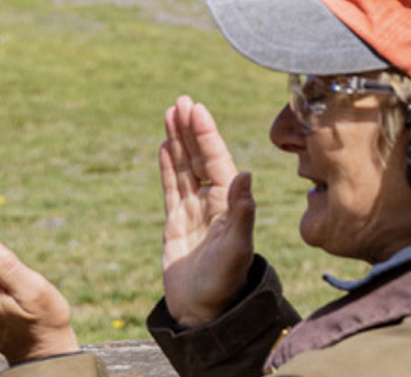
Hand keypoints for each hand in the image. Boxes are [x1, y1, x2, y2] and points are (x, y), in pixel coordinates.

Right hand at [159, 96, 256, 327]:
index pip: (217, 160)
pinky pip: (171, 186)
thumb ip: (242, 212)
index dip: (206, 134)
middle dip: (191, 130)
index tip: (197, 109)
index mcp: (230, 204)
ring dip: (178, 141)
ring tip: (171, 113)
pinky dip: (168, 166)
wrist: (205, 310)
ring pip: (184, 167)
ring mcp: (194, 210)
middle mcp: (214, 202)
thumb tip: (246, 174)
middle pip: (200, 157)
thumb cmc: (225, 281)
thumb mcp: (237, 246)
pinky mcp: (176, 221)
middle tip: (182, 101)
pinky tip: (164, 145)